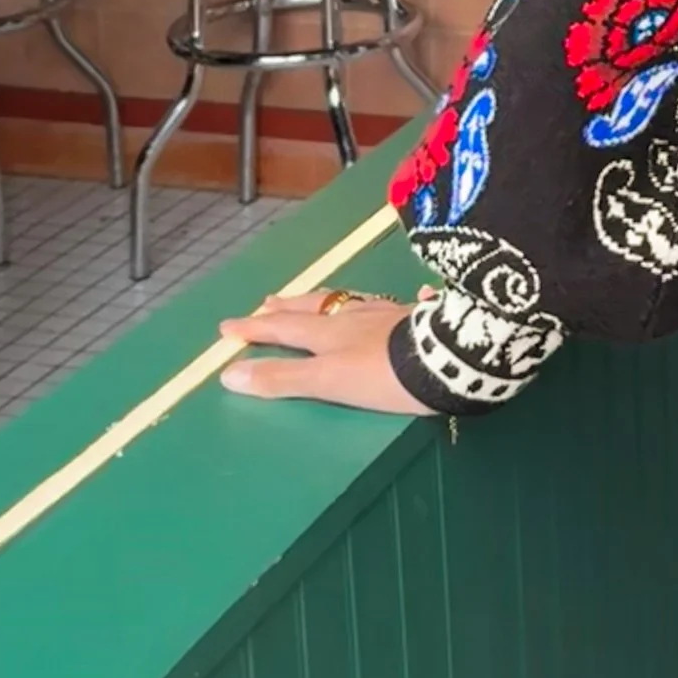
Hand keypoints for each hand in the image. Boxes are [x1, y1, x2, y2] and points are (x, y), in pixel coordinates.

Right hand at [216, 290, 428, 414]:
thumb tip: (230, 374)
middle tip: (267, 301)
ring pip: (350, 302)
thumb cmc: (384, 375)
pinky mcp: (418, 319)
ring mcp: (389, 314)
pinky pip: (396, 304)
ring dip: (328, 301)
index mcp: (330, 333)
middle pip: (314, 308)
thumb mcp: (327, 381)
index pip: (283, 329)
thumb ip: (282, 378)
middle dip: (287, 308)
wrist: (449, 359)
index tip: (228, 326)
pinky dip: (387, 302)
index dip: (255, 328)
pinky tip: (406, 296)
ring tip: (319, 299)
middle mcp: (355, 317)